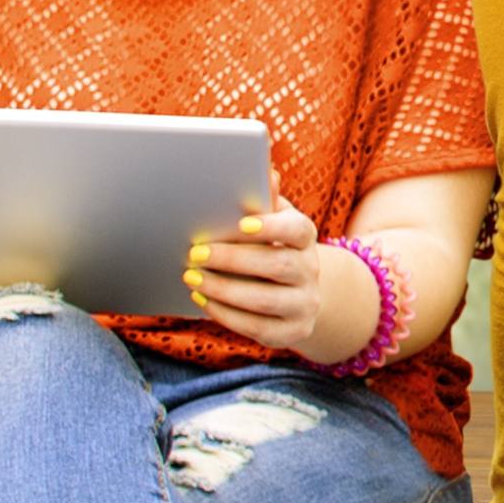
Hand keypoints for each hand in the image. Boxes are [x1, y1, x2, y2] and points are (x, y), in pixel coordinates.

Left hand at [190, 204, 366, 362]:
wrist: (298, 294)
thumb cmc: (271, 247)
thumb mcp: (272, 222)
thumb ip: (265, 200)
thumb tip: (266, 170)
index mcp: (305, 238)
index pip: (297, 230)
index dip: (272, 227)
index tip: (242, 223)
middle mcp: (311, 271)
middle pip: (277, 264)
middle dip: (232, 259)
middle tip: (195, 253)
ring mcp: (305, 304)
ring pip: (265, 300)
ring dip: (223, 289)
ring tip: (191, 277)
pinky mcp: (293, 332)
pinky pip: (258, 327)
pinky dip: (226, 315)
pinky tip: (202, 300)